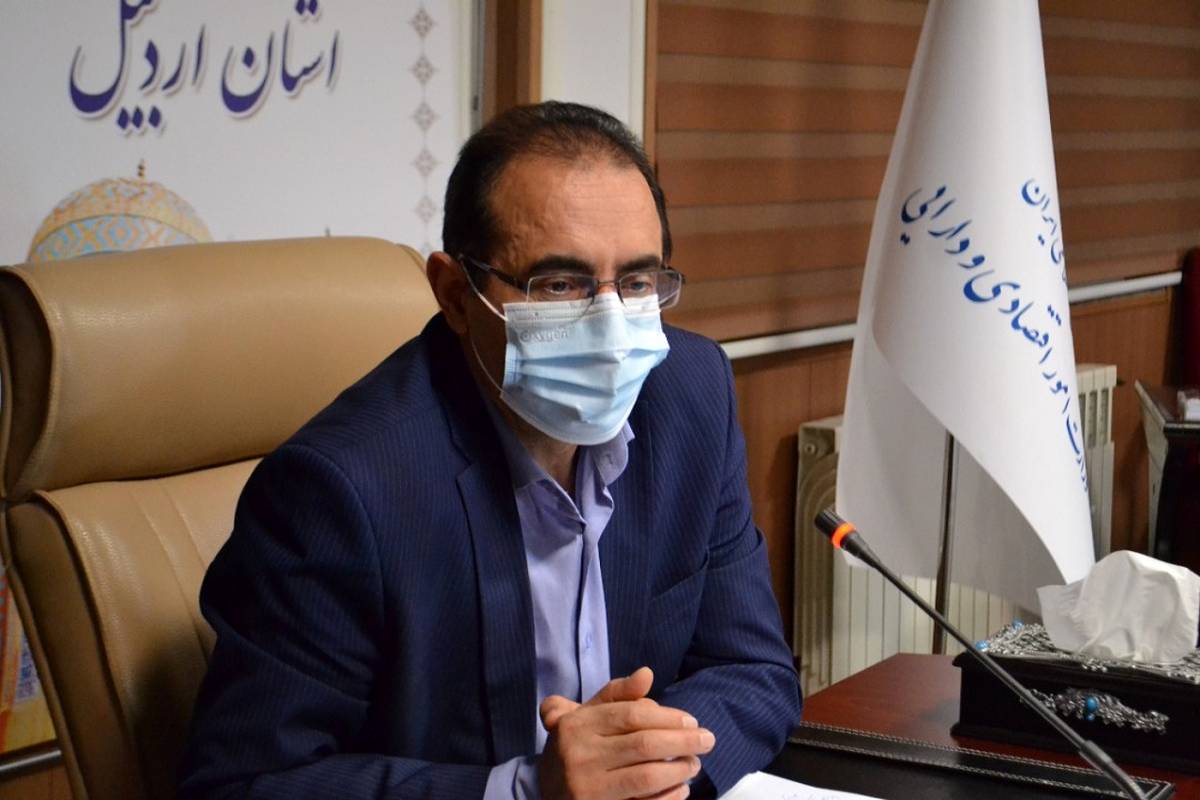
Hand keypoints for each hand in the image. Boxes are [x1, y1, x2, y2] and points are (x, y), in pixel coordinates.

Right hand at [537, 667, 715, 799]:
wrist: (542, 791)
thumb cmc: (574, 745)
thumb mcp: (587, 713)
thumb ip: (617, 693)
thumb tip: (647, 674)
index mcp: (577, 725)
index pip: (631, 715)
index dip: (667, 717)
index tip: (692, 720)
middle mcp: (580, 756)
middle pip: (643, 745)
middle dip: (682, 741)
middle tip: (707, 740)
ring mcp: (587, 789)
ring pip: (646, 778)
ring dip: (679, 770)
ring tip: (694, 764)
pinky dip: (668, 798)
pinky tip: (681, 790)